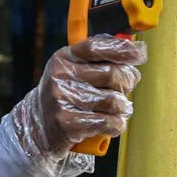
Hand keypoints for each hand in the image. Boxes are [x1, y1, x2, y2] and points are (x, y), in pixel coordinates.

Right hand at [8, 34, 145, 159]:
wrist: (38, 128)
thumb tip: (133, 53)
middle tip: (126, 89)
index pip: (97, 47)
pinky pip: (108, 122)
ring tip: (117, 109)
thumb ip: (97, 61)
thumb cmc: (65, 98)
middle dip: (127, 83)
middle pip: (112, 74)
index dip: (123, 49)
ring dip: (123, 108)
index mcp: (64, 58)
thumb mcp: (72, 73)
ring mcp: (63, 100)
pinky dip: (116, 125)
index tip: (139, 54)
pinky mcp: (68, 123)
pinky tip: (111, 124)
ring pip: (114, 101)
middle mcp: (61, 76)